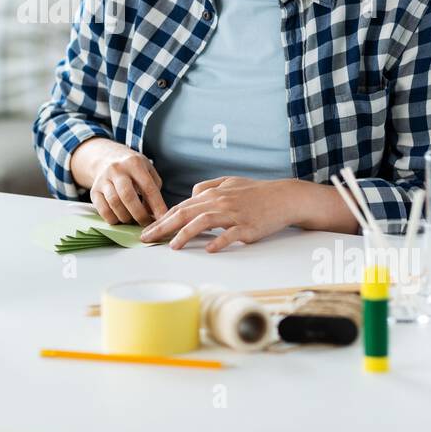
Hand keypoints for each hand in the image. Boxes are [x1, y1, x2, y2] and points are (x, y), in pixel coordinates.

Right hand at [70, 138, 166, 225]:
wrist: (107, 159)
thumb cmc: (133, 169)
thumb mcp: (148, 171)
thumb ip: (154, 190)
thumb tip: (155, 214)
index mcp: (134, 163)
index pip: (148, 187)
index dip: (157, 206)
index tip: (162, 219)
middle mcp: (117, 169)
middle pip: (128, 196)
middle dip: (139, 214)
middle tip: (146, 223)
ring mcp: (103, 179)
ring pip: (114, 203)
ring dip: (126, 217)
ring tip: (133, 220)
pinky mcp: (94, 191)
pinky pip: (103, 210)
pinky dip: (113, 218)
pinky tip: (120, 218)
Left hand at [140, 177, 294, 251]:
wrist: (284, 197)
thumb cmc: (256, 191)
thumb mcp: (230, 182)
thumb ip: (208, 187)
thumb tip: (191, 194)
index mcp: (212, 194)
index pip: (181, 207)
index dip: (162, 218)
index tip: (147, 230)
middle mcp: (219, 202)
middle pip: (185, 213)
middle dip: (163, 227)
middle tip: (147, 239)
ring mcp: (233, 215)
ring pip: (203, 222)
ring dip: (186, 234)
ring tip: (172, 246)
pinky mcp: (248, 227)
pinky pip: (231, 234)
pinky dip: (219, 241)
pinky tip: (209, 249)